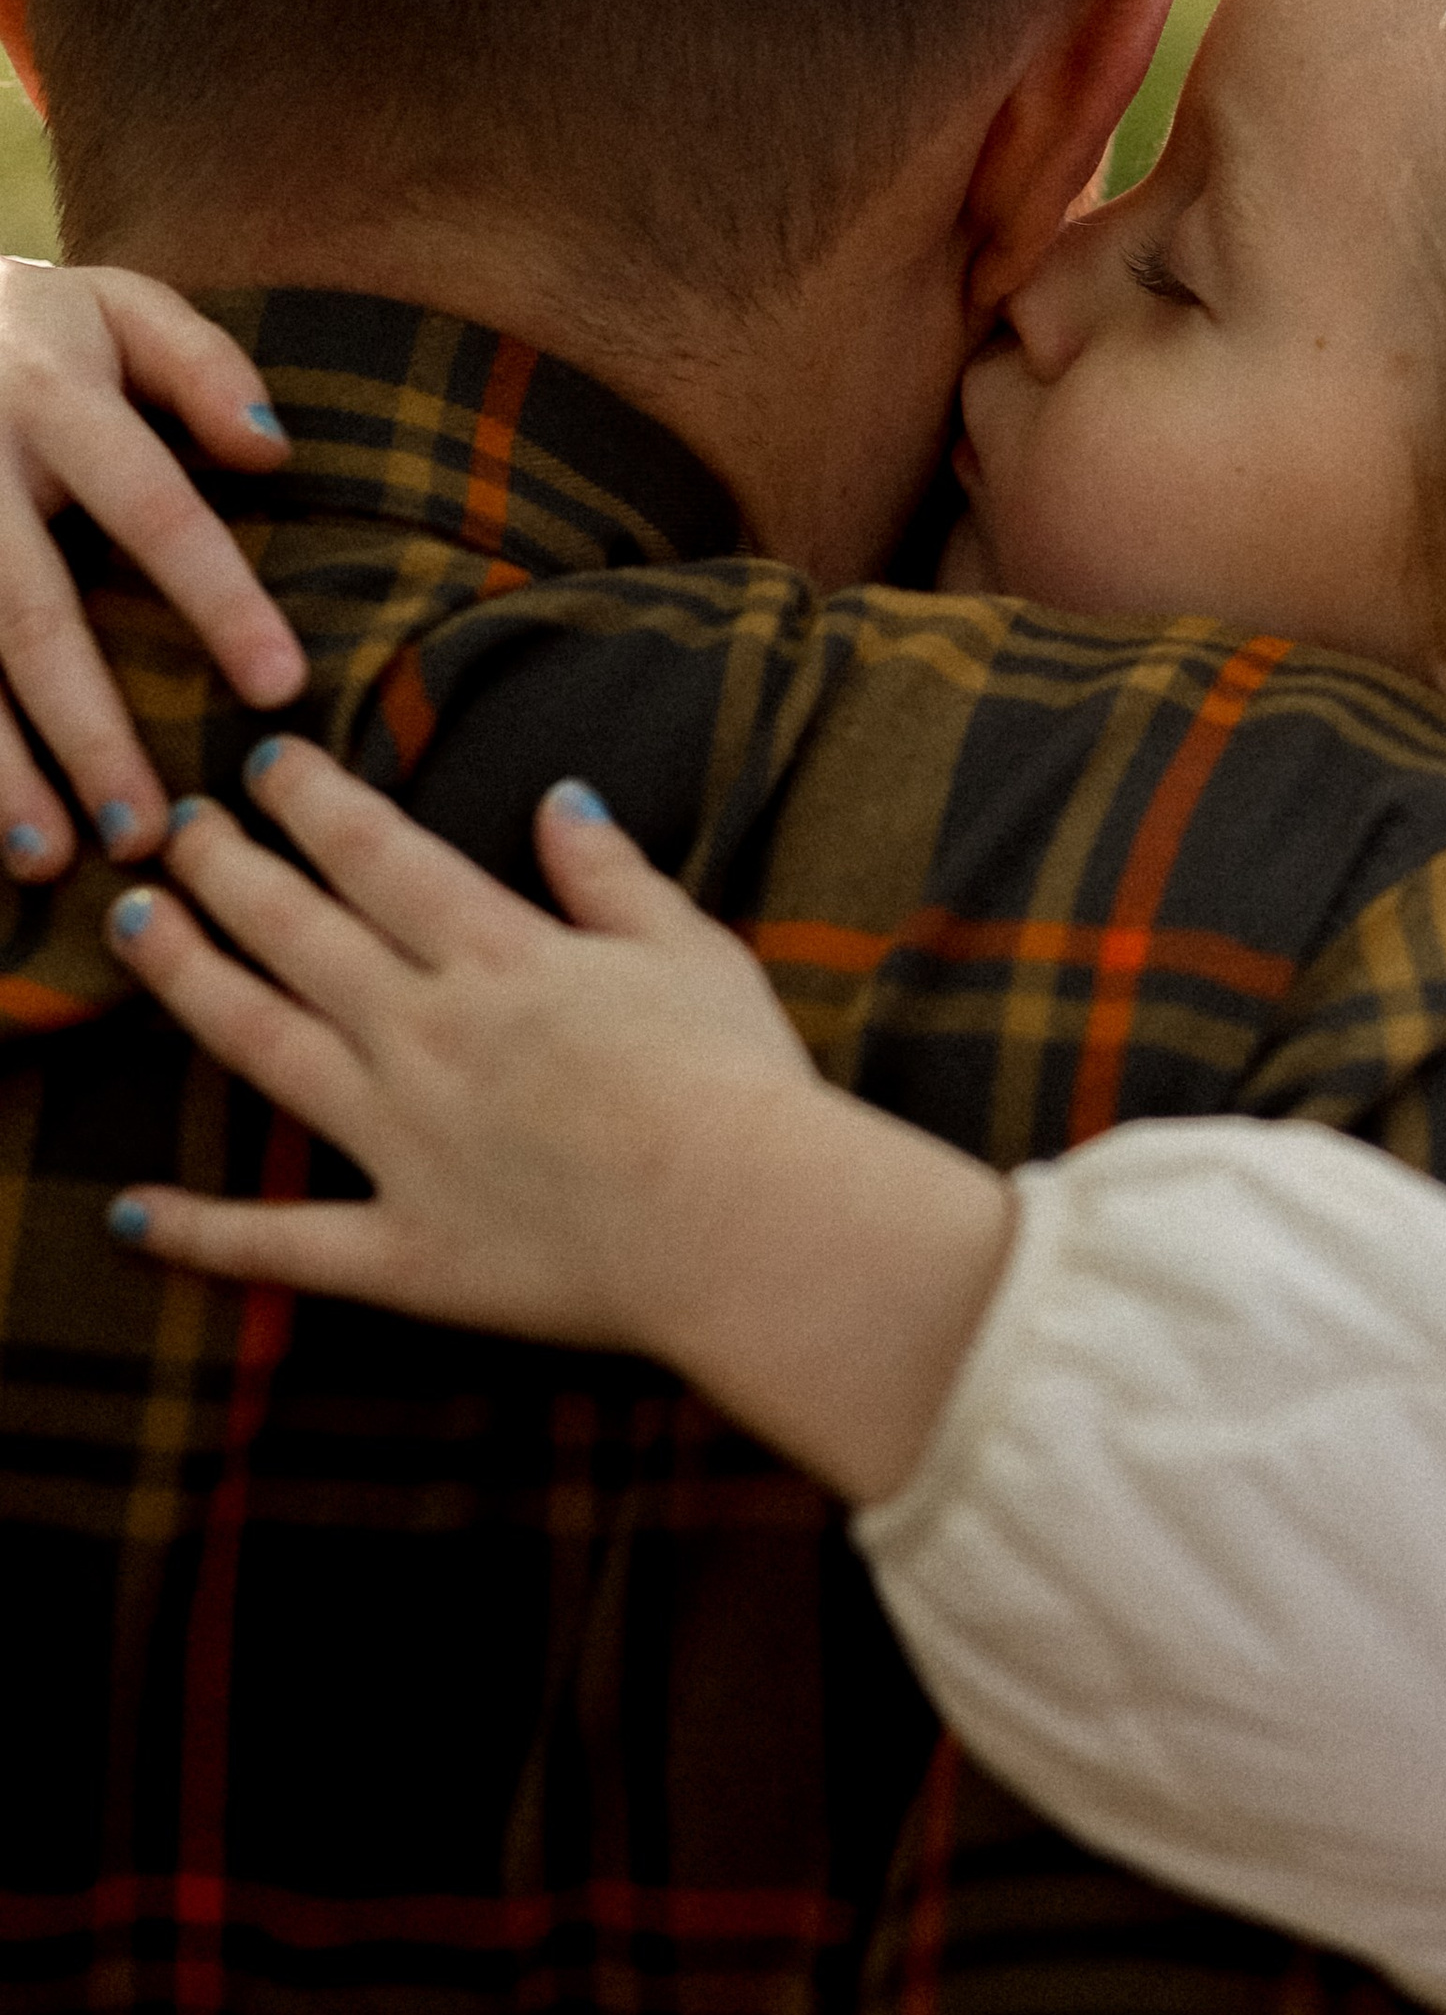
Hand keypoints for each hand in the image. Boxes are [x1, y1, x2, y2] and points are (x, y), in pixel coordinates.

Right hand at [0, 264, 304, 880]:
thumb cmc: (34, 326)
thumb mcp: (121, 303)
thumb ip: (202, 366)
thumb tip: (273, 449)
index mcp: (53, 394)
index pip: (153, 510)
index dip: (218, 600)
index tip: (281, 690)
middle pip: (29, 615)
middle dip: (87, 730)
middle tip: (148, 831)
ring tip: (49, 860)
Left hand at [105, 742, 1017, 1499]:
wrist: (748, 1225)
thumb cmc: (739, 1080)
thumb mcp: (690, 946)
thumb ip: (610, 874)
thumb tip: (560, 798)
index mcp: (500, 955)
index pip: (378, 853)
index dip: (313, 800)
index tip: (263, 764)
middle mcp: (429, 1034)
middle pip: (298, 932)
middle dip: (226, 869)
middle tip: (171, 827)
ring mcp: (404, 1142)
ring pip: (264, 1047)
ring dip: (187, 981)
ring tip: (132, 928)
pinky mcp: (407, 1251)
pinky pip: (283, 1242)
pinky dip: (201, 1232)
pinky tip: (129, 1214)